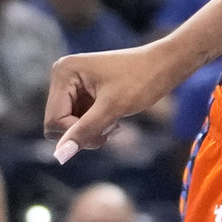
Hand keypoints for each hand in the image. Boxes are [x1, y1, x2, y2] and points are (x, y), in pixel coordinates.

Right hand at [46, 40, 186, 158]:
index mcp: (63, 72)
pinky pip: (79, 122)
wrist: (166, 65)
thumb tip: (60, 156)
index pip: (54, 121)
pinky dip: (96, 127)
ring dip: (92, 131)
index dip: (77, 133)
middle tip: (111, 129)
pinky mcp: (83, 94)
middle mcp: (62, 76)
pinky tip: (114, 121)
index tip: (105, 130)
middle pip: (58, 125)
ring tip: (114, 122)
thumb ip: (84, 131)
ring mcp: (72, 85)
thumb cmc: (142, 80)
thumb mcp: (112, 108)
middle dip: (84, 133)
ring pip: (69, 126)